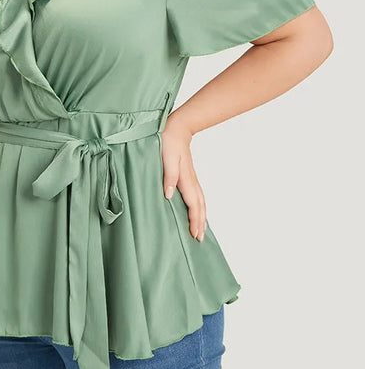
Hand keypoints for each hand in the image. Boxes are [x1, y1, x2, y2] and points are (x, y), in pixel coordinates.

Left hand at [161, 118, 206, 241]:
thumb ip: (168, 177)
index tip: (194, 234)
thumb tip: (169, 196)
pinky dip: (200, 206)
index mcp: (185, 180)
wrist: (176, 129)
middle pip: (200, 206)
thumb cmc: (168, 143)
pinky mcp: (190, 176)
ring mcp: (192, 179)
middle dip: (200, 223)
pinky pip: (198, 195)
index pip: (192, 204)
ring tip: (201, 230)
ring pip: (201, 201)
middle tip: (199, 239)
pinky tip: (198, 210)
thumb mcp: (165, 159)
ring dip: (202, 216)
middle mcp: (191, 181)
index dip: (194, 220)